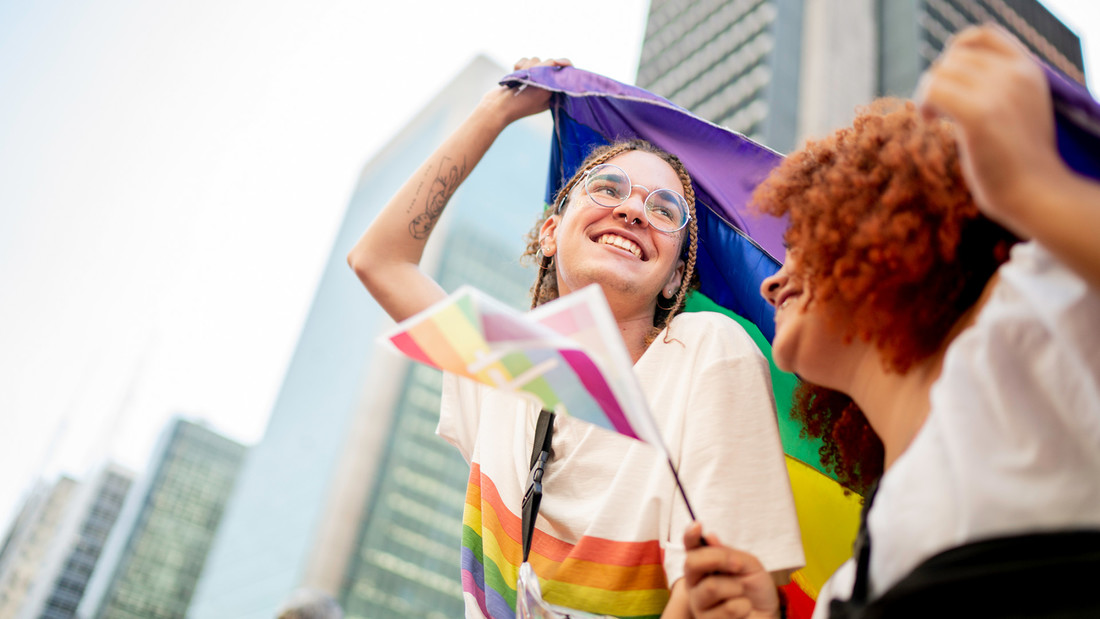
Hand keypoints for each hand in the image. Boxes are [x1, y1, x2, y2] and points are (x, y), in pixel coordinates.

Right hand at [479, 57, 572, 125]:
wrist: (497, 108)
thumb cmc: (521, 103)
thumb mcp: (542, 89)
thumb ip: (551, 73)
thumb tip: (557, 60)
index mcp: (555, 92)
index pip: (565, 72)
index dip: (563, 64)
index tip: (557, 62)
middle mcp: (546, 84)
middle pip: (549, 63)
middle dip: (539, 67)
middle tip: (531, 80)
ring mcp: (533, 79)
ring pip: (535, 60)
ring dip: (527, 67)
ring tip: (521, 79)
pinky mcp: (521, 74)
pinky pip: (524, 61)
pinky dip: (518, 66)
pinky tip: (514, 75)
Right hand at [682, 523, 779, 618]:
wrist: (768, 615)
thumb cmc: (756, 589)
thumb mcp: (749, 566)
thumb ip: (729, 553)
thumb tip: (709, 537)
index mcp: (704, 565)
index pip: (690, 547)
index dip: (689, 535)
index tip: (697, 525)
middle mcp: (696, 582)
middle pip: (691, 563)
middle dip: (718, 558)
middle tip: (738, 564)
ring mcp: (699, 603)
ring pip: (711, 587)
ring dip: (736, 588)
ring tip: (742, 593)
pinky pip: (727, 608)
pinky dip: (743, 606)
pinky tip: (744, 609)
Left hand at [915, 25, 1066, 234]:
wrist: (1036, 193)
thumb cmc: (1019, 160)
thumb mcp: (1019, 109)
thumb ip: (997, 86)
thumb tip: (949, 71)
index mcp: (1028, 70)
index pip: (982, 35)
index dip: (955, 52)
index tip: (950, 80)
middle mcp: (1016, 74)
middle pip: (952, 57)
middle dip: (938, 81)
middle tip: (940, 111)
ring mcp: (999, 92)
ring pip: (939, 72)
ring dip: (928, 94)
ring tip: (935, 119)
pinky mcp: (979, 114)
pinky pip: (933, 90)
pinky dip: (923, 104)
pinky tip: (930, 123)